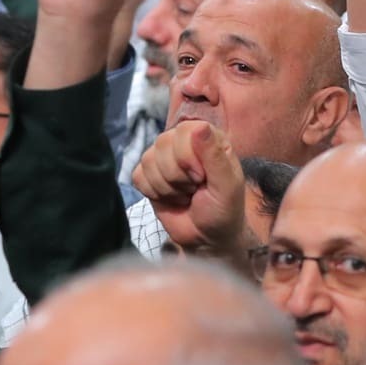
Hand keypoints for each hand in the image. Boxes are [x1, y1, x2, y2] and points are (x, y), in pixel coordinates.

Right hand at [132, 121, 249, 256]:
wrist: (206, 238)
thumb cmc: (223, 210)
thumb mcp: (227, 185)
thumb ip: (214, 155)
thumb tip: (201, 127)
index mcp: (207, 138)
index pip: (184, 131)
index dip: (188, 157)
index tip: (201, 178)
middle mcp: (184, 143)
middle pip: (162, 144)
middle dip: (177, 175)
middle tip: (194, 188)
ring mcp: (164, 158)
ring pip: (148, 160)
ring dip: (167, 187)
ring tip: (184, 194)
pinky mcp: (149, 175)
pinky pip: (138, 176)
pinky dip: (153, 192)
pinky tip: (170, 198)